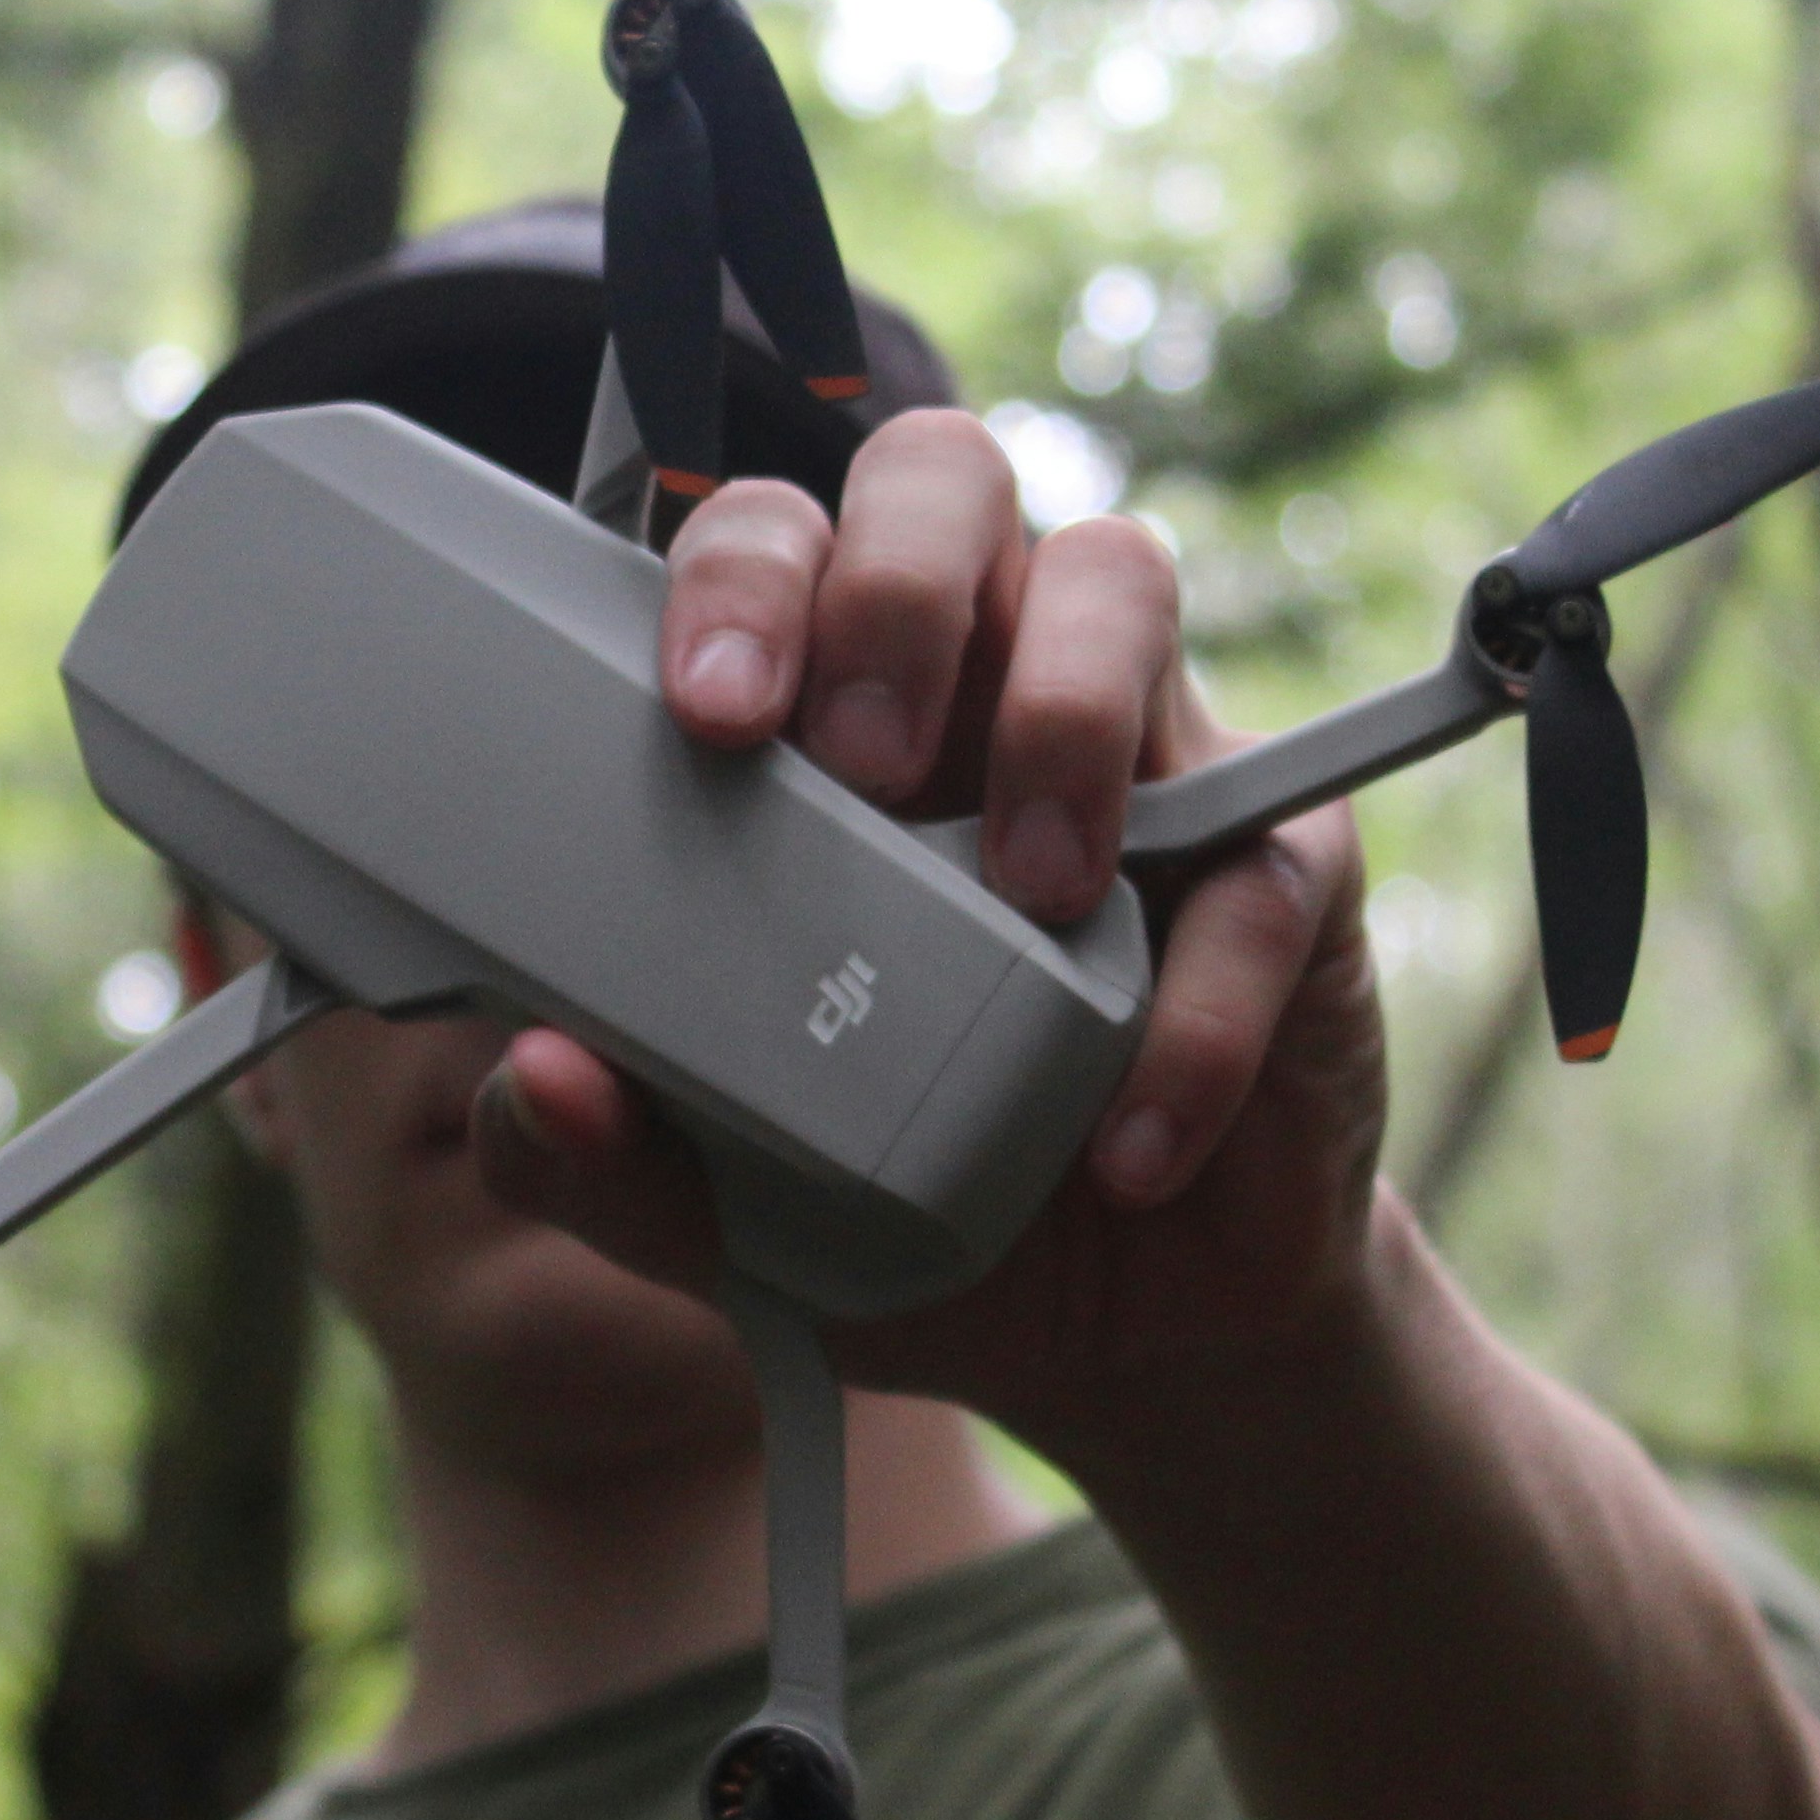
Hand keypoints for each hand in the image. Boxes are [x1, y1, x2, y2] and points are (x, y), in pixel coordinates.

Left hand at [467, 408, 1395, 1457]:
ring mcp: (1141, 754)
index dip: (740, 579)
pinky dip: (1196, 1011)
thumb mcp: (730, 1211)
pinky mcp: (1283, 870)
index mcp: (817, 720)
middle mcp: (973, 683)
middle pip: (940, 477)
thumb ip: (613, 1151)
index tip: (710, 714)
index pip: (770, 544)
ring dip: (1062, 712)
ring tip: (1031, 893)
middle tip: (861, 764)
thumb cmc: (907, 1210)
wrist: (1113, 1342)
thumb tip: (536, 1077)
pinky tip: (1124, 1144)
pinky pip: (1265, 862)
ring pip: (1117, 574)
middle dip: (890, 585)